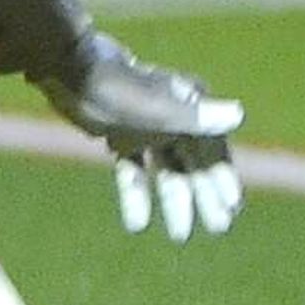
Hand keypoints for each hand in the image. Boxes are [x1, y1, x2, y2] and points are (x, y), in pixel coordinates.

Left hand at [49, 34, 244, 241]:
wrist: (67, 69)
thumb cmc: (114, 86)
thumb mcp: (155, 108)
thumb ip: (195, 117)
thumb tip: (237, 114)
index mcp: (189, 104)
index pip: (214, 148)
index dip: (223, 178)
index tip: (232, 208)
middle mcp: (173, 115)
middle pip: (194, 162)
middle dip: (205, 195)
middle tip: (218, 228)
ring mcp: (147, 126)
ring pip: (168, 169)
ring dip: (175, 199)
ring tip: (179, 235)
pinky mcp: (121, 134)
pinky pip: (135, 169)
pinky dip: (137, 193)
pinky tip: (138, 223)